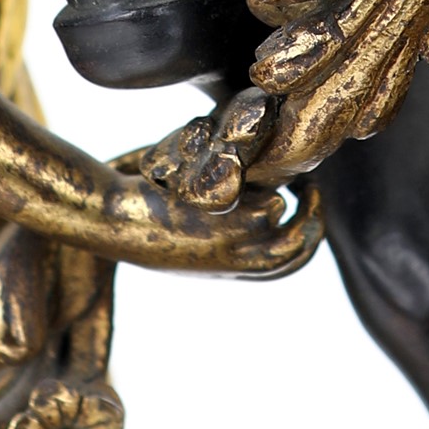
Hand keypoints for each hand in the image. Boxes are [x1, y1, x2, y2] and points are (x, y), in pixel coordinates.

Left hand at [96, 167, 322, 281]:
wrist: (112, 220)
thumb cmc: (141, 217)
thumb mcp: (189, 226)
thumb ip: (219, 217)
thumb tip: (245, 191)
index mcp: (228, 267)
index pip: (286, 264)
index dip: (304, 237)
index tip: (304, 205)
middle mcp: (235, 261)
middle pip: (298, 252)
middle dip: (316, 222)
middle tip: (314, 191)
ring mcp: (235, 245)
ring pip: (292, 232)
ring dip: (305, 205)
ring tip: (302, 176)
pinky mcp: (229, 223)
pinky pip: (273, 203)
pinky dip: (276, 183)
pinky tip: (269, 162)